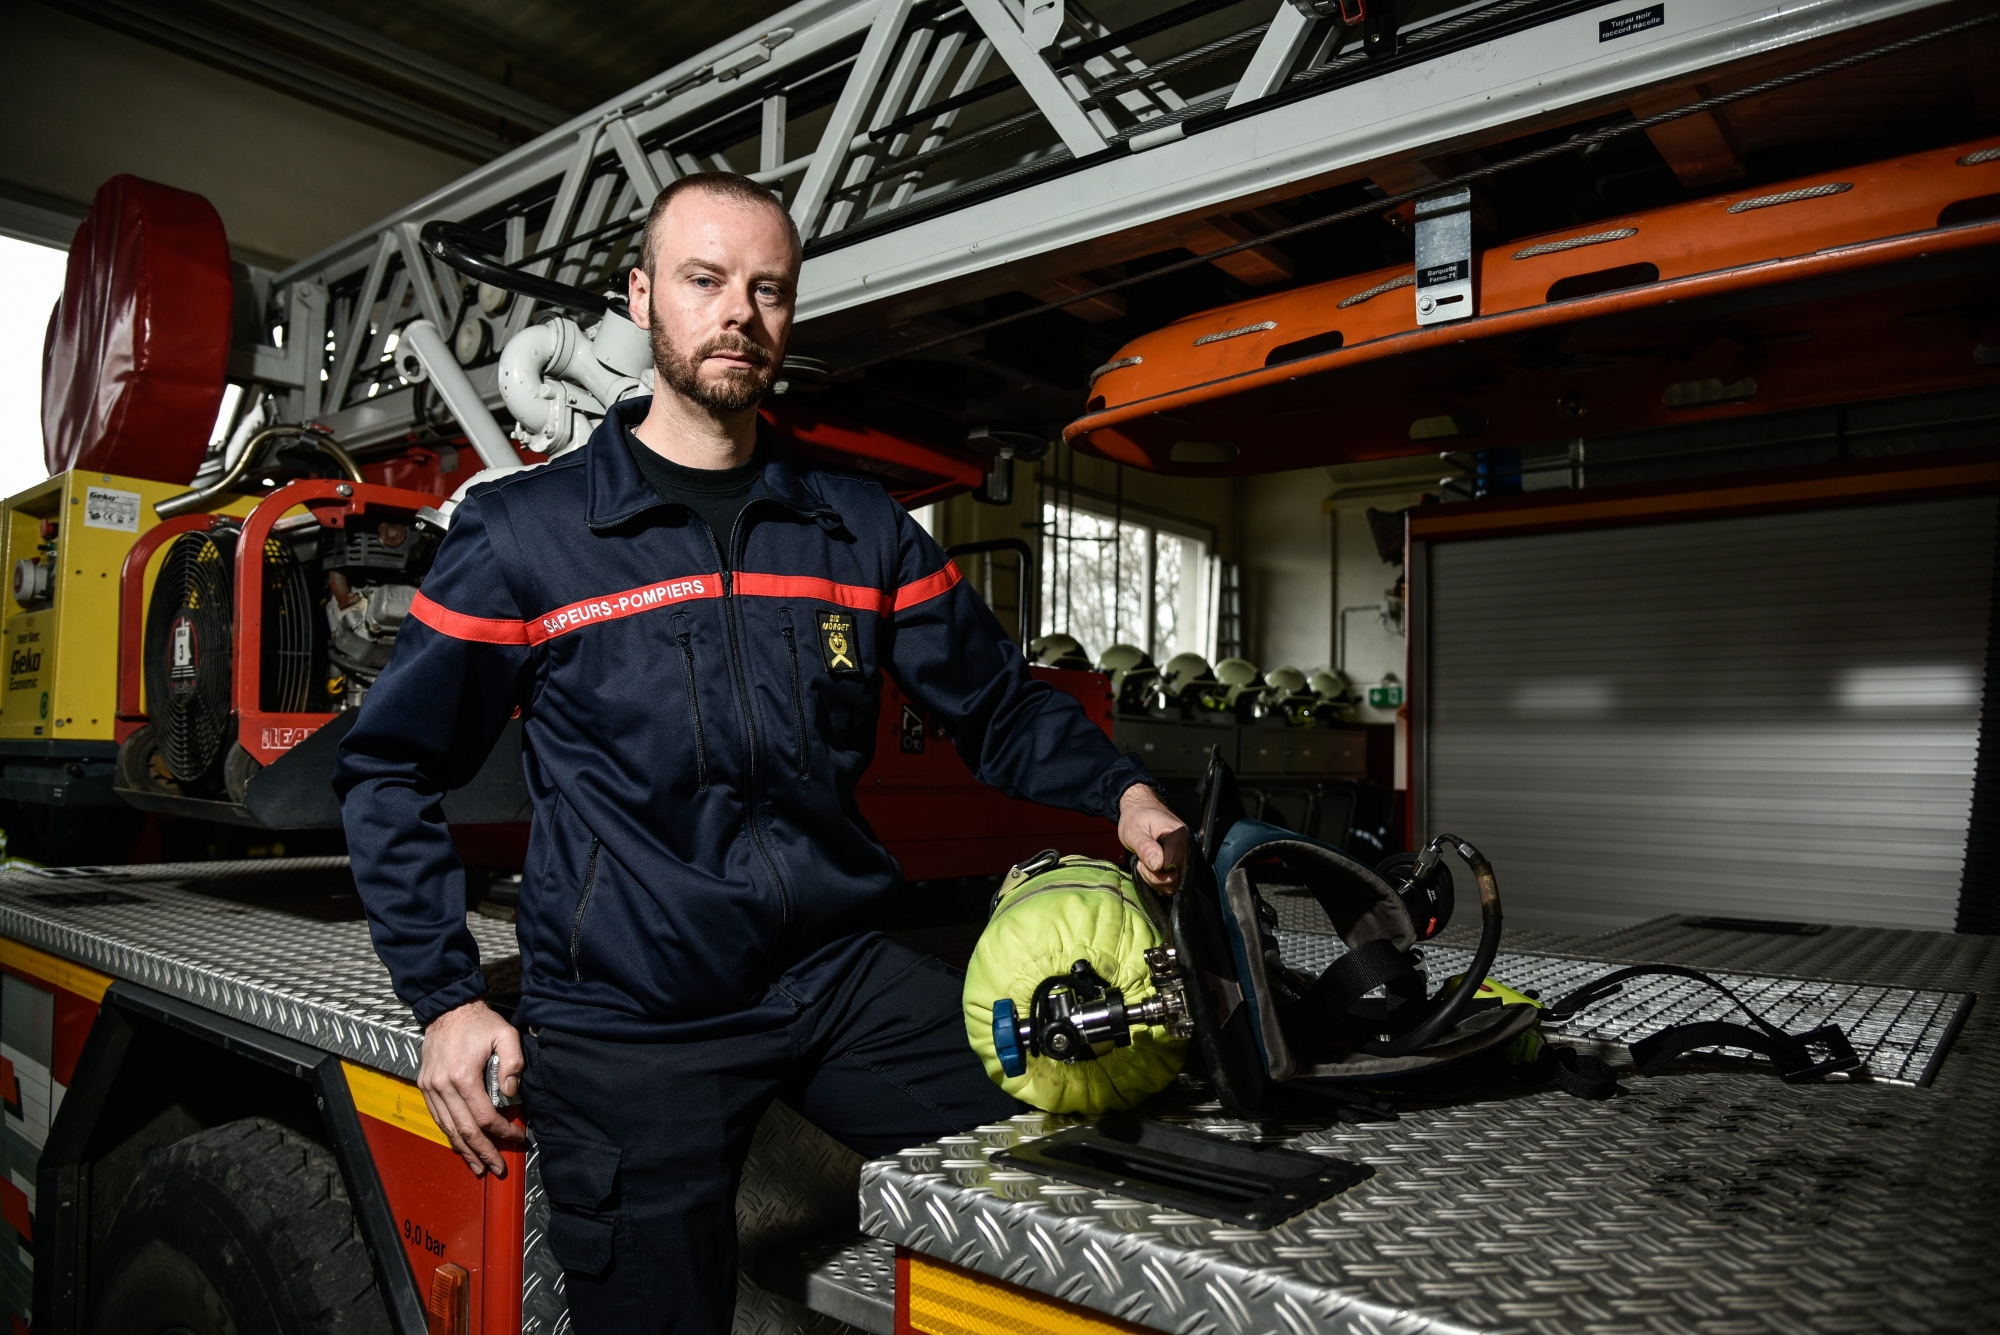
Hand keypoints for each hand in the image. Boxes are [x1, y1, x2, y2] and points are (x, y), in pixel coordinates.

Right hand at [418, 999, 524, 1176]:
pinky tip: (461, 1146)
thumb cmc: (479, 1022)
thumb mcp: (505, 1034)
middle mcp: (443, 1086)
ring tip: (479, 1166)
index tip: (517, 1137)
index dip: (502, 1131)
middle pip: (464, 1130)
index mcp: (463, 1076)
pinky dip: (451, 1135)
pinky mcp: (426, 1086)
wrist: (448, 1009)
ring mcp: (431, 1088)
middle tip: (497, 1168)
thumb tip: (511, 1091)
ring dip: (465, 1150)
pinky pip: (438, 1118)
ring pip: (448, 1129)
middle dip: (483, 1152)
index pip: (484, 1117)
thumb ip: (514, 1062)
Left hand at [1119, 783, 1188, 892]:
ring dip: (1155, 880)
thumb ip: (1146, 847)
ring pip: (1174, 883)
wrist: (1139, 810)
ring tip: (1144, 864)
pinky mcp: (1178, 863)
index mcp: (1180, 837)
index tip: (1143, 864)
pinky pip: (1171, 881)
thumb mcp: (1135, 831)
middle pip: (1178, 878)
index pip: (1177, 867)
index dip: (1160, 873)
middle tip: (1142, 864)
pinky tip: (1149, 868)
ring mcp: (1184, 857)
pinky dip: (1158, 880)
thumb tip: (1157, 865)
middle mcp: (1187, 848)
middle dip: (1156, 878)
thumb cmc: (1136, 818)